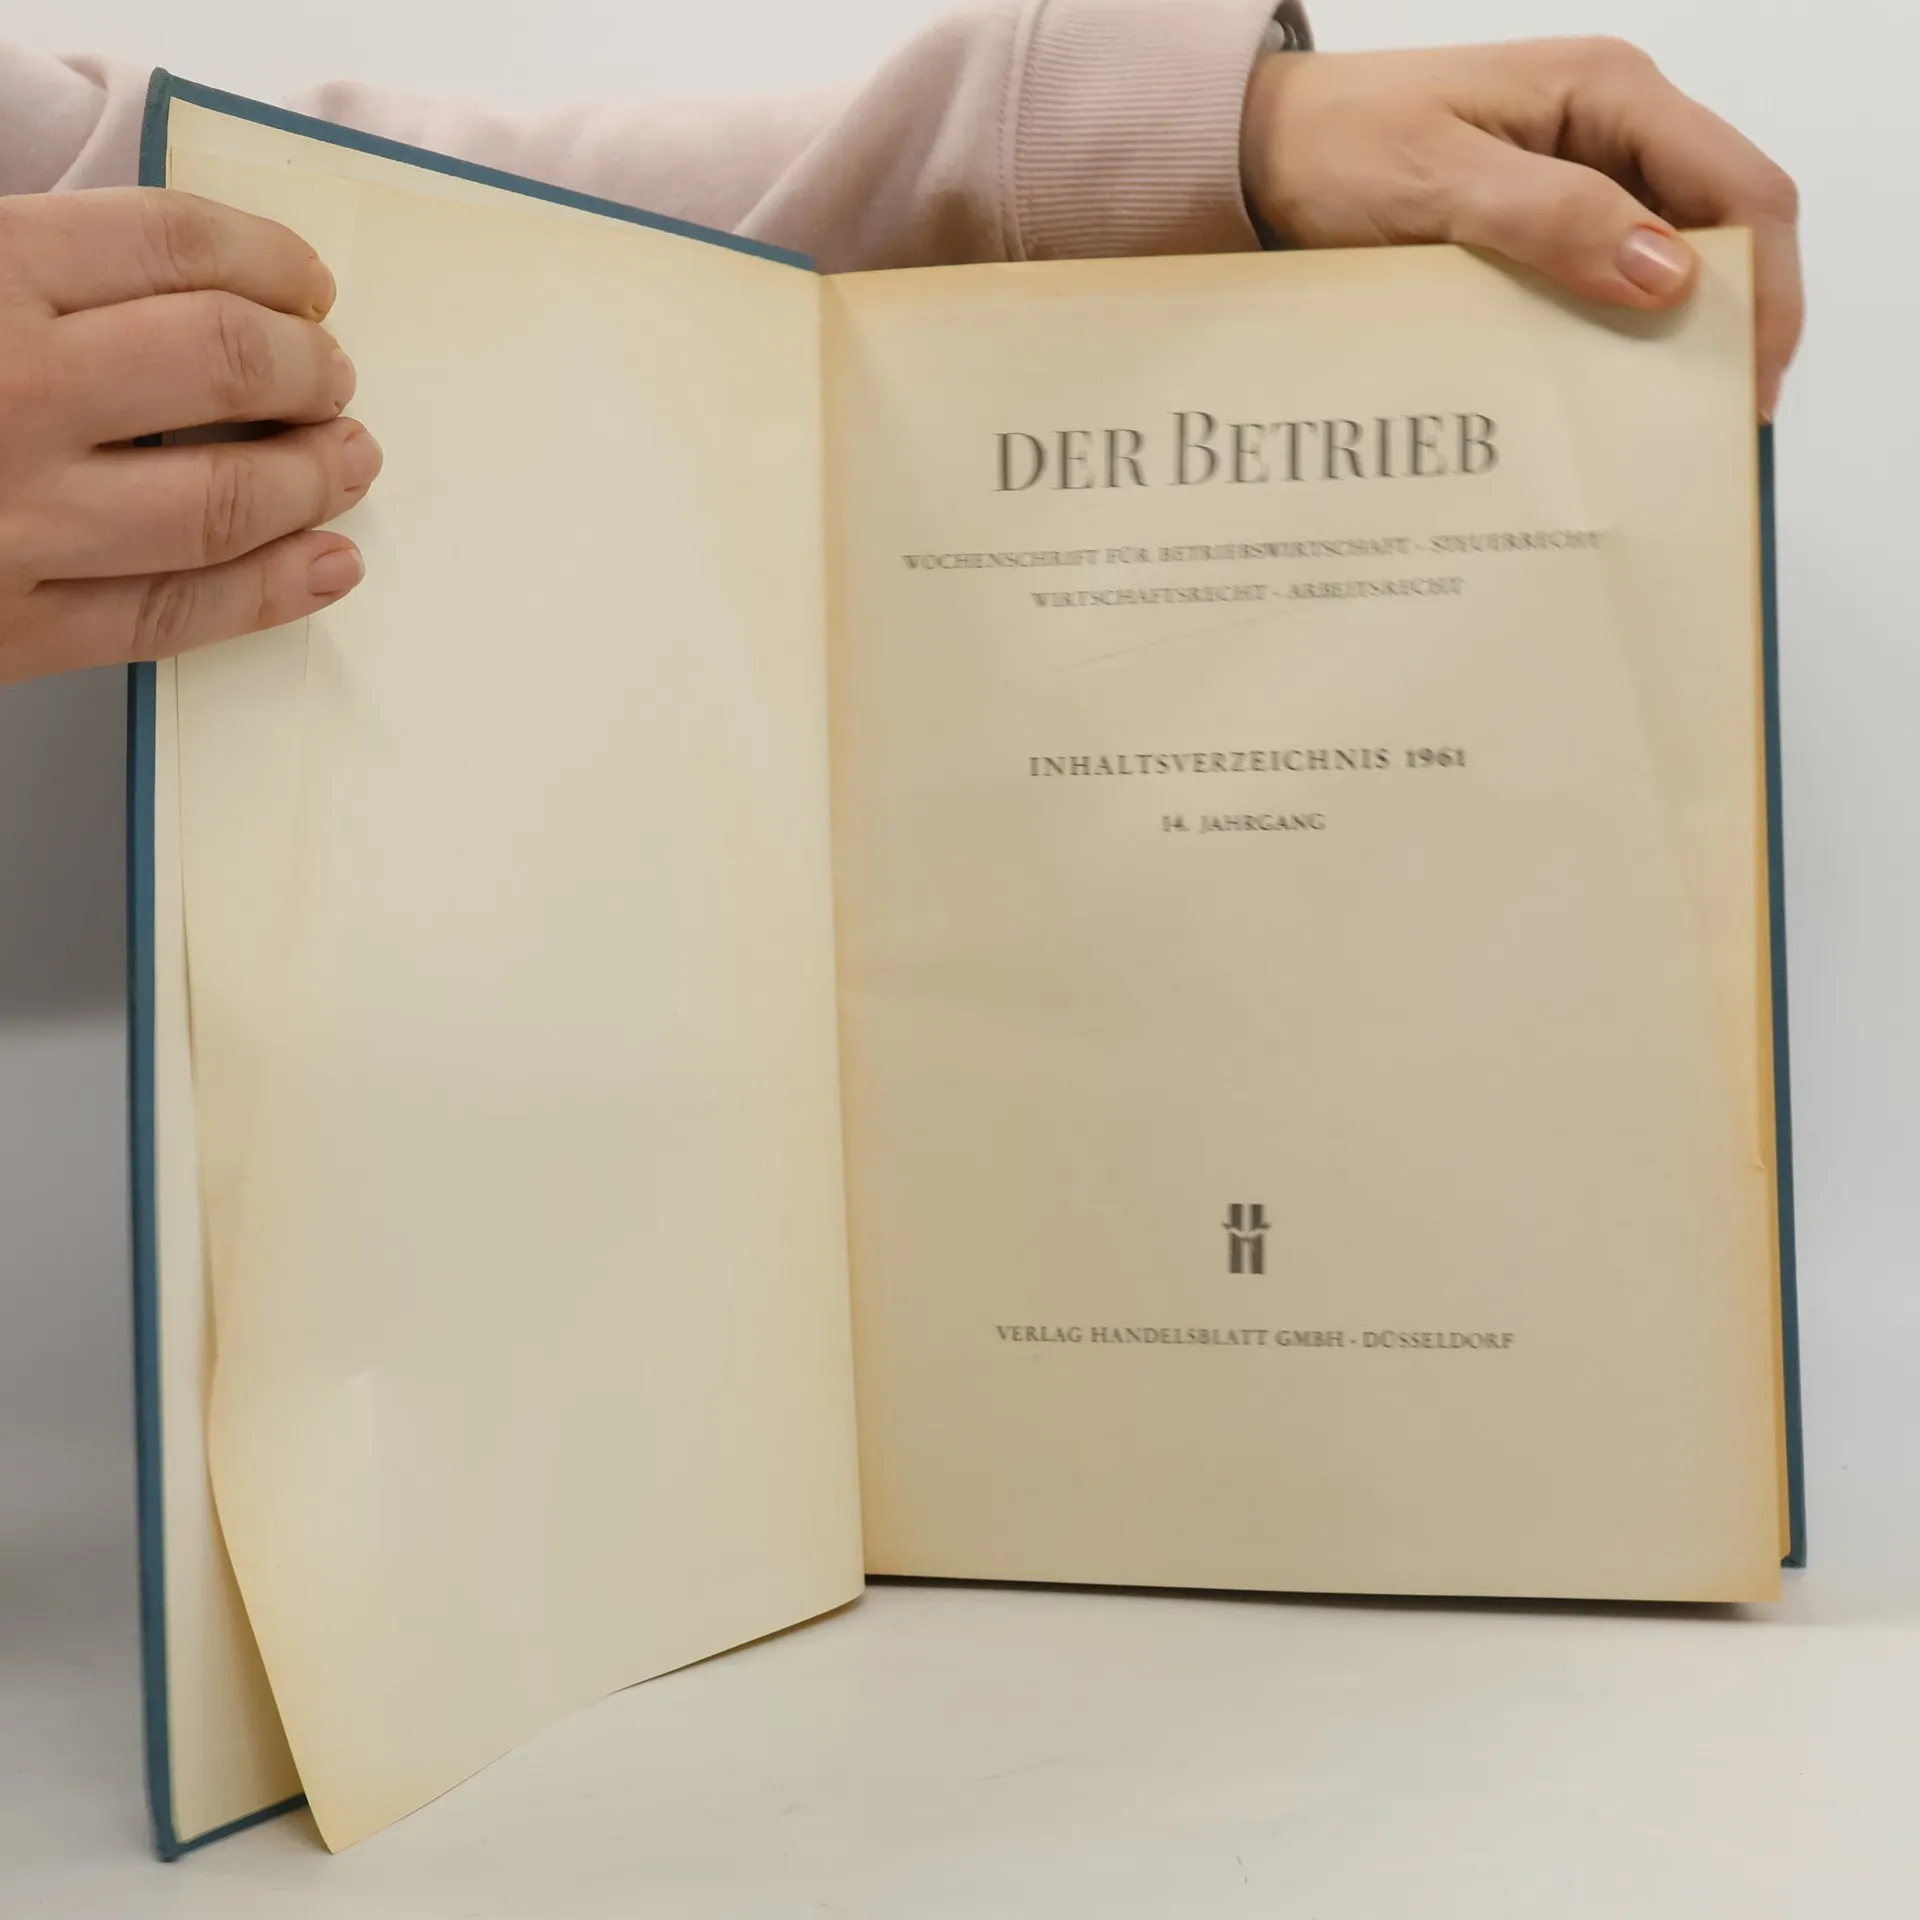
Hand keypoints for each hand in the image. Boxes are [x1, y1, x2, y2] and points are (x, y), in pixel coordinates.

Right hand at [0, 188, 380, 686]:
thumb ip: (17, 266)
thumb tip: (164, 271)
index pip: (172, 243)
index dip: (269, 260)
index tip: (307, 284)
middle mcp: (5, 390)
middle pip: (228, 364)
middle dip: (309, 368)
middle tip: (333, 376)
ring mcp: (13, 520)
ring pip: (225, 497)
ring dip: (318, 477)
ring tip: (352, 458)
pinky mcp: (13, 628)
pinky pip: (175, 614)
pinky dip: (274, 592)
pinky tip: (330, 566)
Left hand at [1242, 40, 1802, 416]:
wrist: (1260, 154)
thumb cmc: (1336, 148)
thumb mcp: (1440, 182)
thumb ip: (1553, 219)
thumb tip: (1668, 273)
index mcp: (1611, 93)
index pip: (1741, 188)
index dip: (1763, 292)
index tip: (1746, 390)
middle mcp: (1614, 130)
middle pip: (1720, 231)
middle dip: (1728, 324)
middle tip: (1708, 427)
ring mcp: (1581, 179)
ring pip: (1666, 267)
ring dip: (1669, 341)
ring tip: (1659, 426)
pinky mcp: (1541, 227)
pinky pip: (1602, 285)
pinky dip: (1610, 339)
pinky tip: (1598, 396)